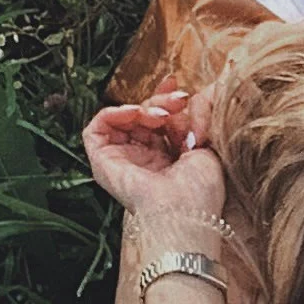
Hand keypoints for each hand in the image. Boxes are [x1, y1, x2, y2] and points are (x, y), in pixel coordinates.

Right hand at [83, 98, 228, 230]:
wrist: (184, 212)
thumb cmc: (200, 191)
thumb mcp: (206, 145)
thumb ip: (197, 118)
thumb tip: (195, 95)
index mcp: (166, 159)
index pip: (157, 122)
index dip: (165, 102)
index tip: (179, 90)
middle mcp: (142, 160)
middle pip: (142, 117)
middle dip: (161, 103)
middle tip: (179, 103)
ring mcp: (121, 161)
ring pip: (122, 120)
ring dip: (142, 108)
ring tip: (162, 116)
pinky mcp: (102, 163)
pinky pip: (96, 129)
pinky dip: (113, 113)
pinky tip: (135, 114)